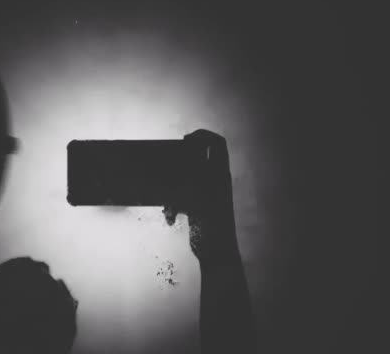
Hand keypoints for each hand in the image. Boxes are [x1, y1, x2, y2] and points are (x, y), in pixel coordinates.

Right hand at [164, 129, 239, 262]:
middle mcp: (215, 181)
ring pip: (186, 179)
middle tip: (170, 165)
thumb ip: (191, 173)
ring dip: (173, 189)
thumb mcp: (199, 194)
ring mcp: (205, 195)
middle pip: (198, 159)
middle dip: (181, 164)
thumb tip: (183, 155)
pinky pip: (181, 198)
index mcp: (221, 174)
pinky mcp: (196, 209)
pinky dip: (172, 205)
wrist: (216, 253)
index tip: (185, 140)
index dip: (203, 136)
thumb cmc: (212, 223)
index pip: (217, 144)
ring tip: (168, 204)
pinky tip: (169, 217)